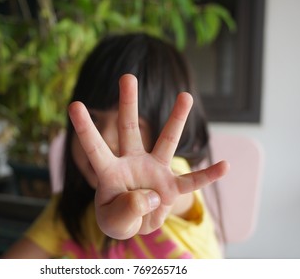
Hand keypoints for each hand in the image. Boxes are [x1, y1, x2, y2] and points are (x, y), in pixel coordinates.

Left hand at [68, 74, 228, 239]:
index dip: (85, 128)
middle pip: (129, 130)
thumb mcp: (113, 223)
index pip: (95, 148)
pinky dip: (207, 176)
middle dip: (128, 104)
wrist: (136, 224)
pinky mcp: (171, 187)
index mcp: (110, 172)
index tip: (74, 104)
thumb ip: (125, 211)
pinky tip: (225, 165)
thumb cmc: (118, 218)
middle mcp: (132, 163)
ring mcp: (154, 172)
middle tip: (127, 76)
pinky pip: (192, 181)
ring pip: (166, 142)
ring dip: (176, 119)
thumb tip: (149, 196)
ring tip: (186, 95)